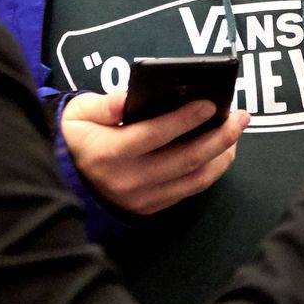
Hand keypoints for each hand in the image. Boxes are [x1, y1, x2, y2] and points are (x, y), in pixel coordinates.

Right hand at [61, 91, 249, 215]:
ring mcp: (143, 198)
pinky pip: (189, 190)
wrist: (62, 182)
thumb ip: (106, 104)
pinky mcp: (152, 208)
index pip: (154, 135)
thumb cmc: (75, 138)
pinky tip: (221, 152)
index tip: (211, 104)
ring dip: (222, 155)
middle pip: (186, 159)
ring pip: (194, 179)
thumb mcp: (78, 113)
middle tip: (240, 116)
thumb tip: (130, 96)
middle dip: (220, 136)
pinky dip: (211, 171)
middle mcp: (129, 180)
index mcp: (109, 153)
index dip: (185, 119)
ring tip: (236, 133)